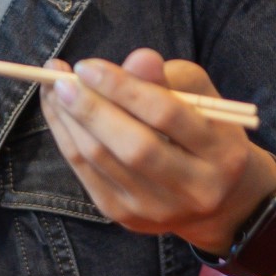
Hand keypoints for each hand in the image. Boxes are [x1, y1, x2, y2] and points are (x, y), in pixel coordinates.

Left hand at [38, 49, 275, 252]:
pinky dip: (66, 137)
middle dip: (90, 108)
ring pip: (101, 160)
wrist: (219, 201)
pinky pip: (85, 172)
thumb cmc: (207, 133)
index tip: (88, 66)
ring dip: (69, 120)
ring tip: (53, 88)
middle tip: (60, 78)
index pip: (167, 115)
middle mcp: (194, 189)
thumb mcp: (204, 99)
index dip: (123, 87)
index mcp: (222, 153)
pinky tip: (57, 111)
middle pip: (133, 146)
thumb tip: (137, 59)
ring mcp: (157, 208)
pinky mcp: (126, 216)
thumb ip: (172, 78)